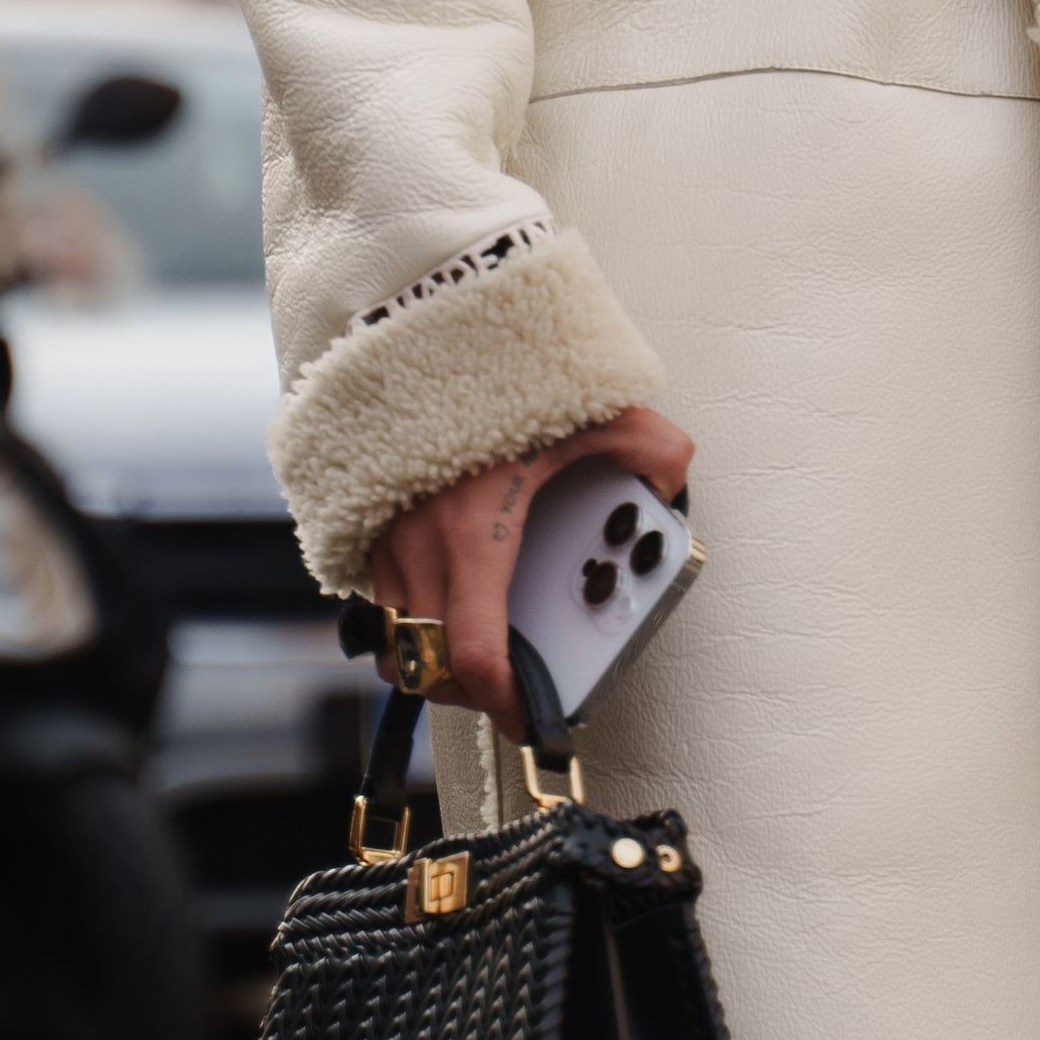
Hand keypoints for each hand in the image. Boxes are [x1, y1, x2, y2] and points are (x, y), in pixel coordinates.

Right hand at [370, 400, 695, 739]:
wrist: (414, 323)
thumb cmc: (492, 366)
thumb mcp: (582, 402)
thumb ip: (643, 438)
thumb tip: (673, 474)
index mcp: (471, 532)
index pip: (472, 653)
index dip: (501, 701)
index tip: (527, 716)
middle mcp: (416, 545)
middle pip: (426, 665)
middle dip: (469, 691)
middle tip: (510, 685)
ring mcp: (383, 536)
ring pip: (396, 638)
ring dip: (434, 657)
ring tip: (479, 644)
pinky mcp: (365, 521)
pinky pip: (380, 597)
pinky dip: (412, 614)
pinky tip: (450, 591)